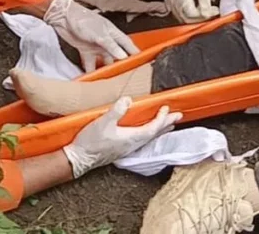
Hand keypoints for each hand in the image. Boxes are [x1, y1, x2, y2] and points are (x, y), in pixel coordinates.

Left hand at [45, 0, 139, 72]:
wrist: (63, 18)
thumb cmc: (83, 19)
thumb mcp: (100, 34)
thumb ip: (111, 46)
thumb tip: (123, 56)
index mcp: (113, 33)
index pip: (127, 44)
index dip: (134, 53)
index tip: (141, 62)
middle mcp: (106, 41)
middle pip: (116, 55)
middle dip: (120, 65)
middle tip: (125, 77)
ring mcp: (96, 46)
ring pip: (104, 62)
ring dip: (105, 70)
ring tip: (109, 81)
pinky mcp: (85, 51)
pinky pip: (90, 64)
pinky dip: (90, 71)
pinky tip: (92, 79)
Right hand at [63, 97, 180, 177]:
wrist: (79, 159)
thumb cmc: (90, 142)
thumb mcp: (102, 122)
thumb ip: (116, 110)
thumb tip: (128, 100)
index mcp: (131, 138)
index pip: (152, 128)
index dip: (161, 118)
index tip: (167, 108)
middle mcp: (132, 145)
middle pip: (154, 134)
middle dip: (167, 124)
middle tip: (178, 117)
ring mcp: (127, 148)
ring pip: (149, 138)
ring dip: (160, 129)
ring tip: (167, 124)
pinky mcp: (121, 149)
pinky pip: (141, 140)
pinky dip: (149, 134)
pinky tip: (146, 132)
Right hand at [166, 0, 215, 22]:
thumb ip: (205, 2)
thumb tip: (207, 14)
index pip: (191, 14)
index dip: (203, 15)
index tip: (214, 11)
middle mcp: (175, 4)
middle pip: (188, 19)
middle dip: (202, 18)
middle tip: (213, 11)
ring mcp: (174, 6)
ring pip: (187, 19)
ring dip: (199, 17)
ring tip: (209, 9)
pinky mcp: (177, 8)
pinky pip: (186, 16)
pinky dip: (195, 15)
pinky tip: (202, 9)